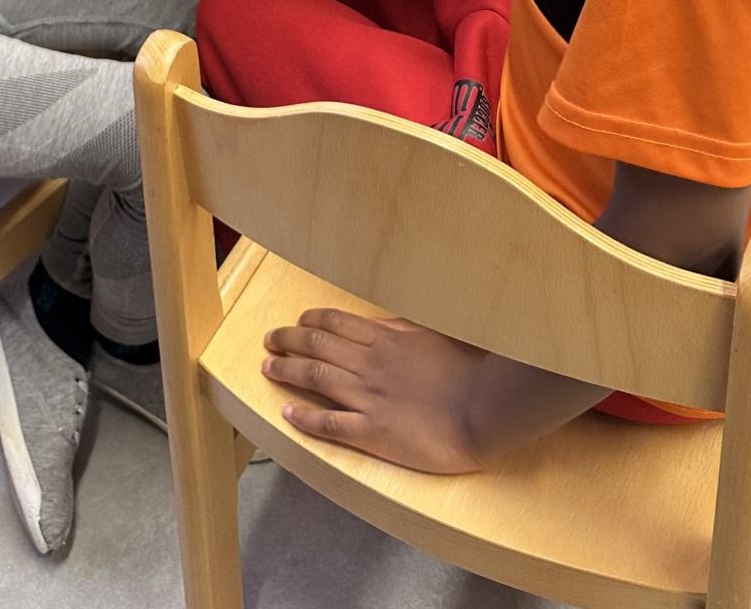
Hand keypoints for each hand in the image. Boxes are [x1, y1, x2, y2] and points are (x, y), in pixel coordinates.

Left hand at [262, 309, 486, 474]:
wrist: (482, 409)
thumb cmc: (467, 371)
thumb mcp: (434, 333)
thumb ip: (404, 328)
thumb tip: (383, 320)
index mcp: (386, 339)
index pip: (337, 324)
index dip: (311, 321)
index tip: (297, 321)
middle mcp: (370, 364)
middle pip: (318, 345)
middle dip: (289, 340)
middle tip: (270, 340)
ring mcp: (369, 398)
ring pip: (317, 377)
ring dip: (288, 370)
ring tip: (268, 366)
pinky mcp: (373, 432)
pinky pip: (330, 423)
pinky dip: (305, 416)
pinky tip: (287, 412)